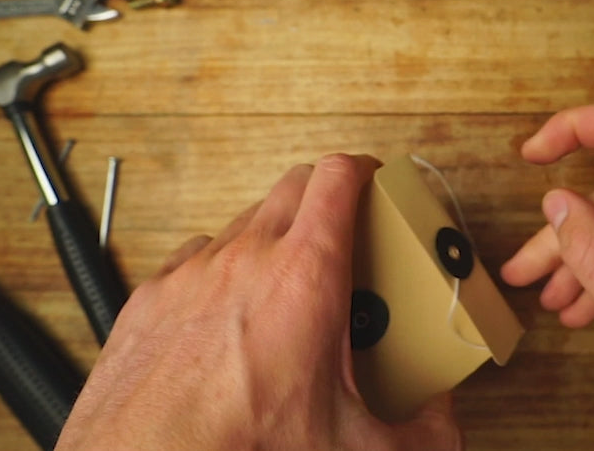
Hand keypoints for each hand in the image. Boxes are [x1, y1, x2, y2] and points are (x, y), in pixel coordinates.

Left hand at [56, 154, 462, 450]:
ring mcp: (192, 272)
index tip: (375, 181)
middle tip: (346, 235)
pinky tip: (230, 313)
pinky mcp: (151, 297)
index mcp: (304, 276)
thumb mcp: (356, 449)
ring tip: (290, 286)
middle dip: (324, 195)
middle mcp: (245, 258)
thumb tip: (442, 423)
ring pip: (244, 221)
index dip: (363, 170)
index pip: (337, 178)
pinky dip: (222, 269)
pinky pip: (195, 257)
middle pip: (293, 185)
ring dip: (274, 236)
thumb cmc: (240, 448)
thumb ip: (422, 432)